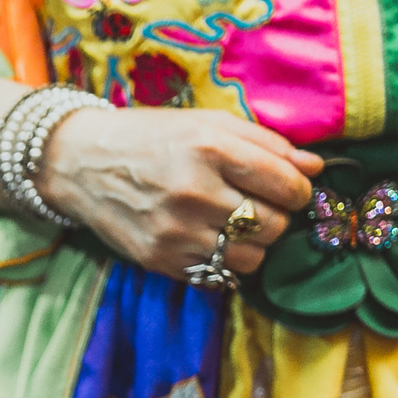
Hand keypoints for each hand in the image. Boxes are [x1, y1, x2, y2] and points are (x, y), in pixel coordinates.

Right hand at [38, 106, 319, 279]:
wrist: (82, 163)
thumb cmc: (152, 137)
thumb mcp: (207, 123)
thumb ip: (266, 142)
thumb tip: (316, 166)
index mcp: (210, 148)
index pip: (287, 185)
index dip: (299, 190)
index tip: (289, 188)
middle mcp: (193, 191)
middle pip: (273, 225)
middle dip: (276, 217)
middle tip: (257, 204)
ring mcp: (175, 231)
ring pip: (251, 258)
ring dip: (252, 244)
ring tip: (231, 223)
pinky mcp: (161, 260)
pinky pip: (218, 275)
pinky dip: (223, 260)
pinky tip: (208, 238)